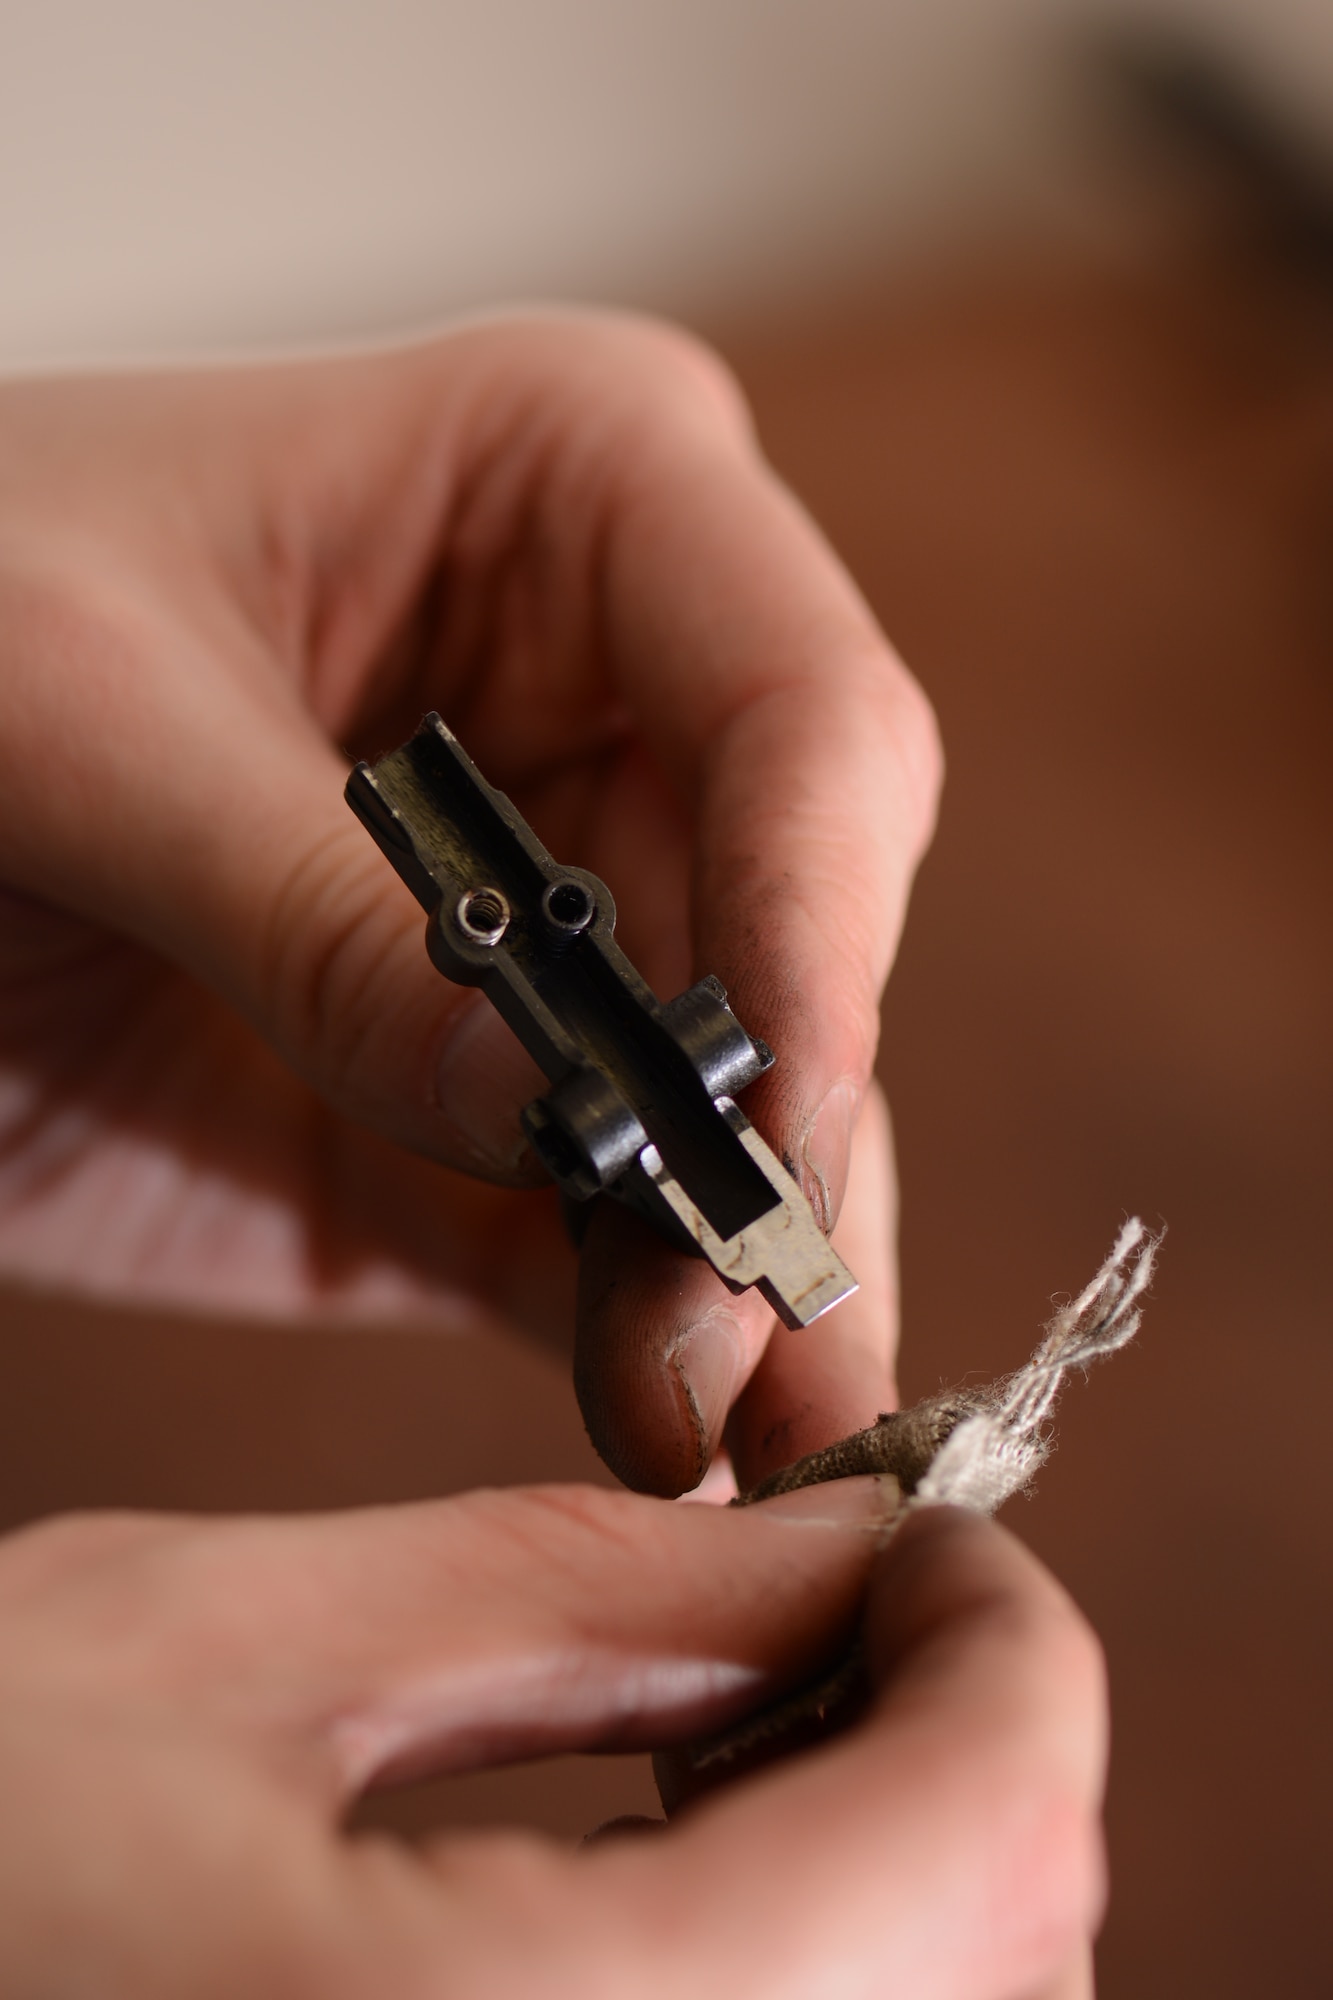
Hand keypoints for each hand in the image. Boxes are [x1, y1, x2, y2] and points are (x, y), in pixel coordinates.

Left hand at [0, 319, 938, 1491]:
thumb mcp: (75, 730)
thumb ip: (320, 921)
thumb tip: (558, 1110)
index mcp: (574, 499)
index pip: (800, 710)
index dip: (823, 915)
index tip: (790, 1109)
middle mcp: (618, 710)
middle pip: (802, 942)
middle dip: (785, 1142)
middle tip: (753, 1339)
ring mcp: (573, 927)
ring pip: (743, 1119)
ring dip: (742, 1283)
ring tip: (722, 1437)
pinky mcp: (493, 1113)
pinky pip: (615, 1234)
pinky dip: (643, 1336)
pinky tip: (662, 1431)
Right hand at [0, 1485, 1103, 1997]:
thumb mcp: (216, 1650)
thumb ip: (576, 1585)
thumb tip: (839, 1538)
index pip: (991, 1827)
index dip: (1007, 1630)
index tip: (932, 1525)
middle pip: (1001, 1966)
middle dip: (960, 1744)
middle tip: (822, 1600)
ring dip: (896, 1862)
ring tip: (719, 1719)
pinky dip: (809, 1971)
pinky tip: (657, 1867)